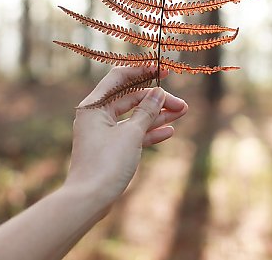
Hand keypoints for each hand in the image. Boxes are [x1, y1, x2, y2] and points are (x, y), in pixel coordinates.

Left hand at [65, 66, 187, 206]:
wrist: (89, 200)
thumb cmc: (106, 163)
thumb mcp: (131, 134)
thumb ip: (146, 111)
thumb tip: (158, 93)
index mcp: (94, 105)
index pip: (119, 78)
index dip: (142, 71)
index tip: (163, 70)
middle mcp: (96, 116)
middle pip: (130, 98)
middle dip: (156, 100)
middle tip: (181, 104)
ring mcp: (103, 133)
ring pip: (134, 117)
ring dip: (157, 114)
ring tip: (182, 112)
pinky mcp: (110, 149)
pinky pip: (132, 134)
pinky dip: (149, 131)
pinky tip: (169, 130)